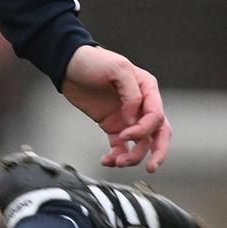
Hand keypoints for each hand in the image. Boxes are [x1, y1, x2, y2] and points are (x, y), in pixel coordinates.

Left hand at [61, 44, 170, 171]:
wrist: (67, 65)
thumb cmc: (94, 61)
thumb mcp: (117, 69)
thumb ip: (131, 94)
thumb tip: (133, 119)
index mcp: (148, 89)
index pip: (156, 116)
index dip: (143, 129)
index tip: (124, 133)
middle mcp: (141, 105)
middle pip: (159, 133)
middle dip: (158, 152)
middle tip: (152, 167)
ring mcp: (127, 117)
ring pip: (140, 144)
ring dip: (133, 157)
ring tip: (117, 162)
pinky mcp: (112, 125)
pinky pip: (120, 146)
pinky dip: (116, 156)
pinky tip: (107, 160)